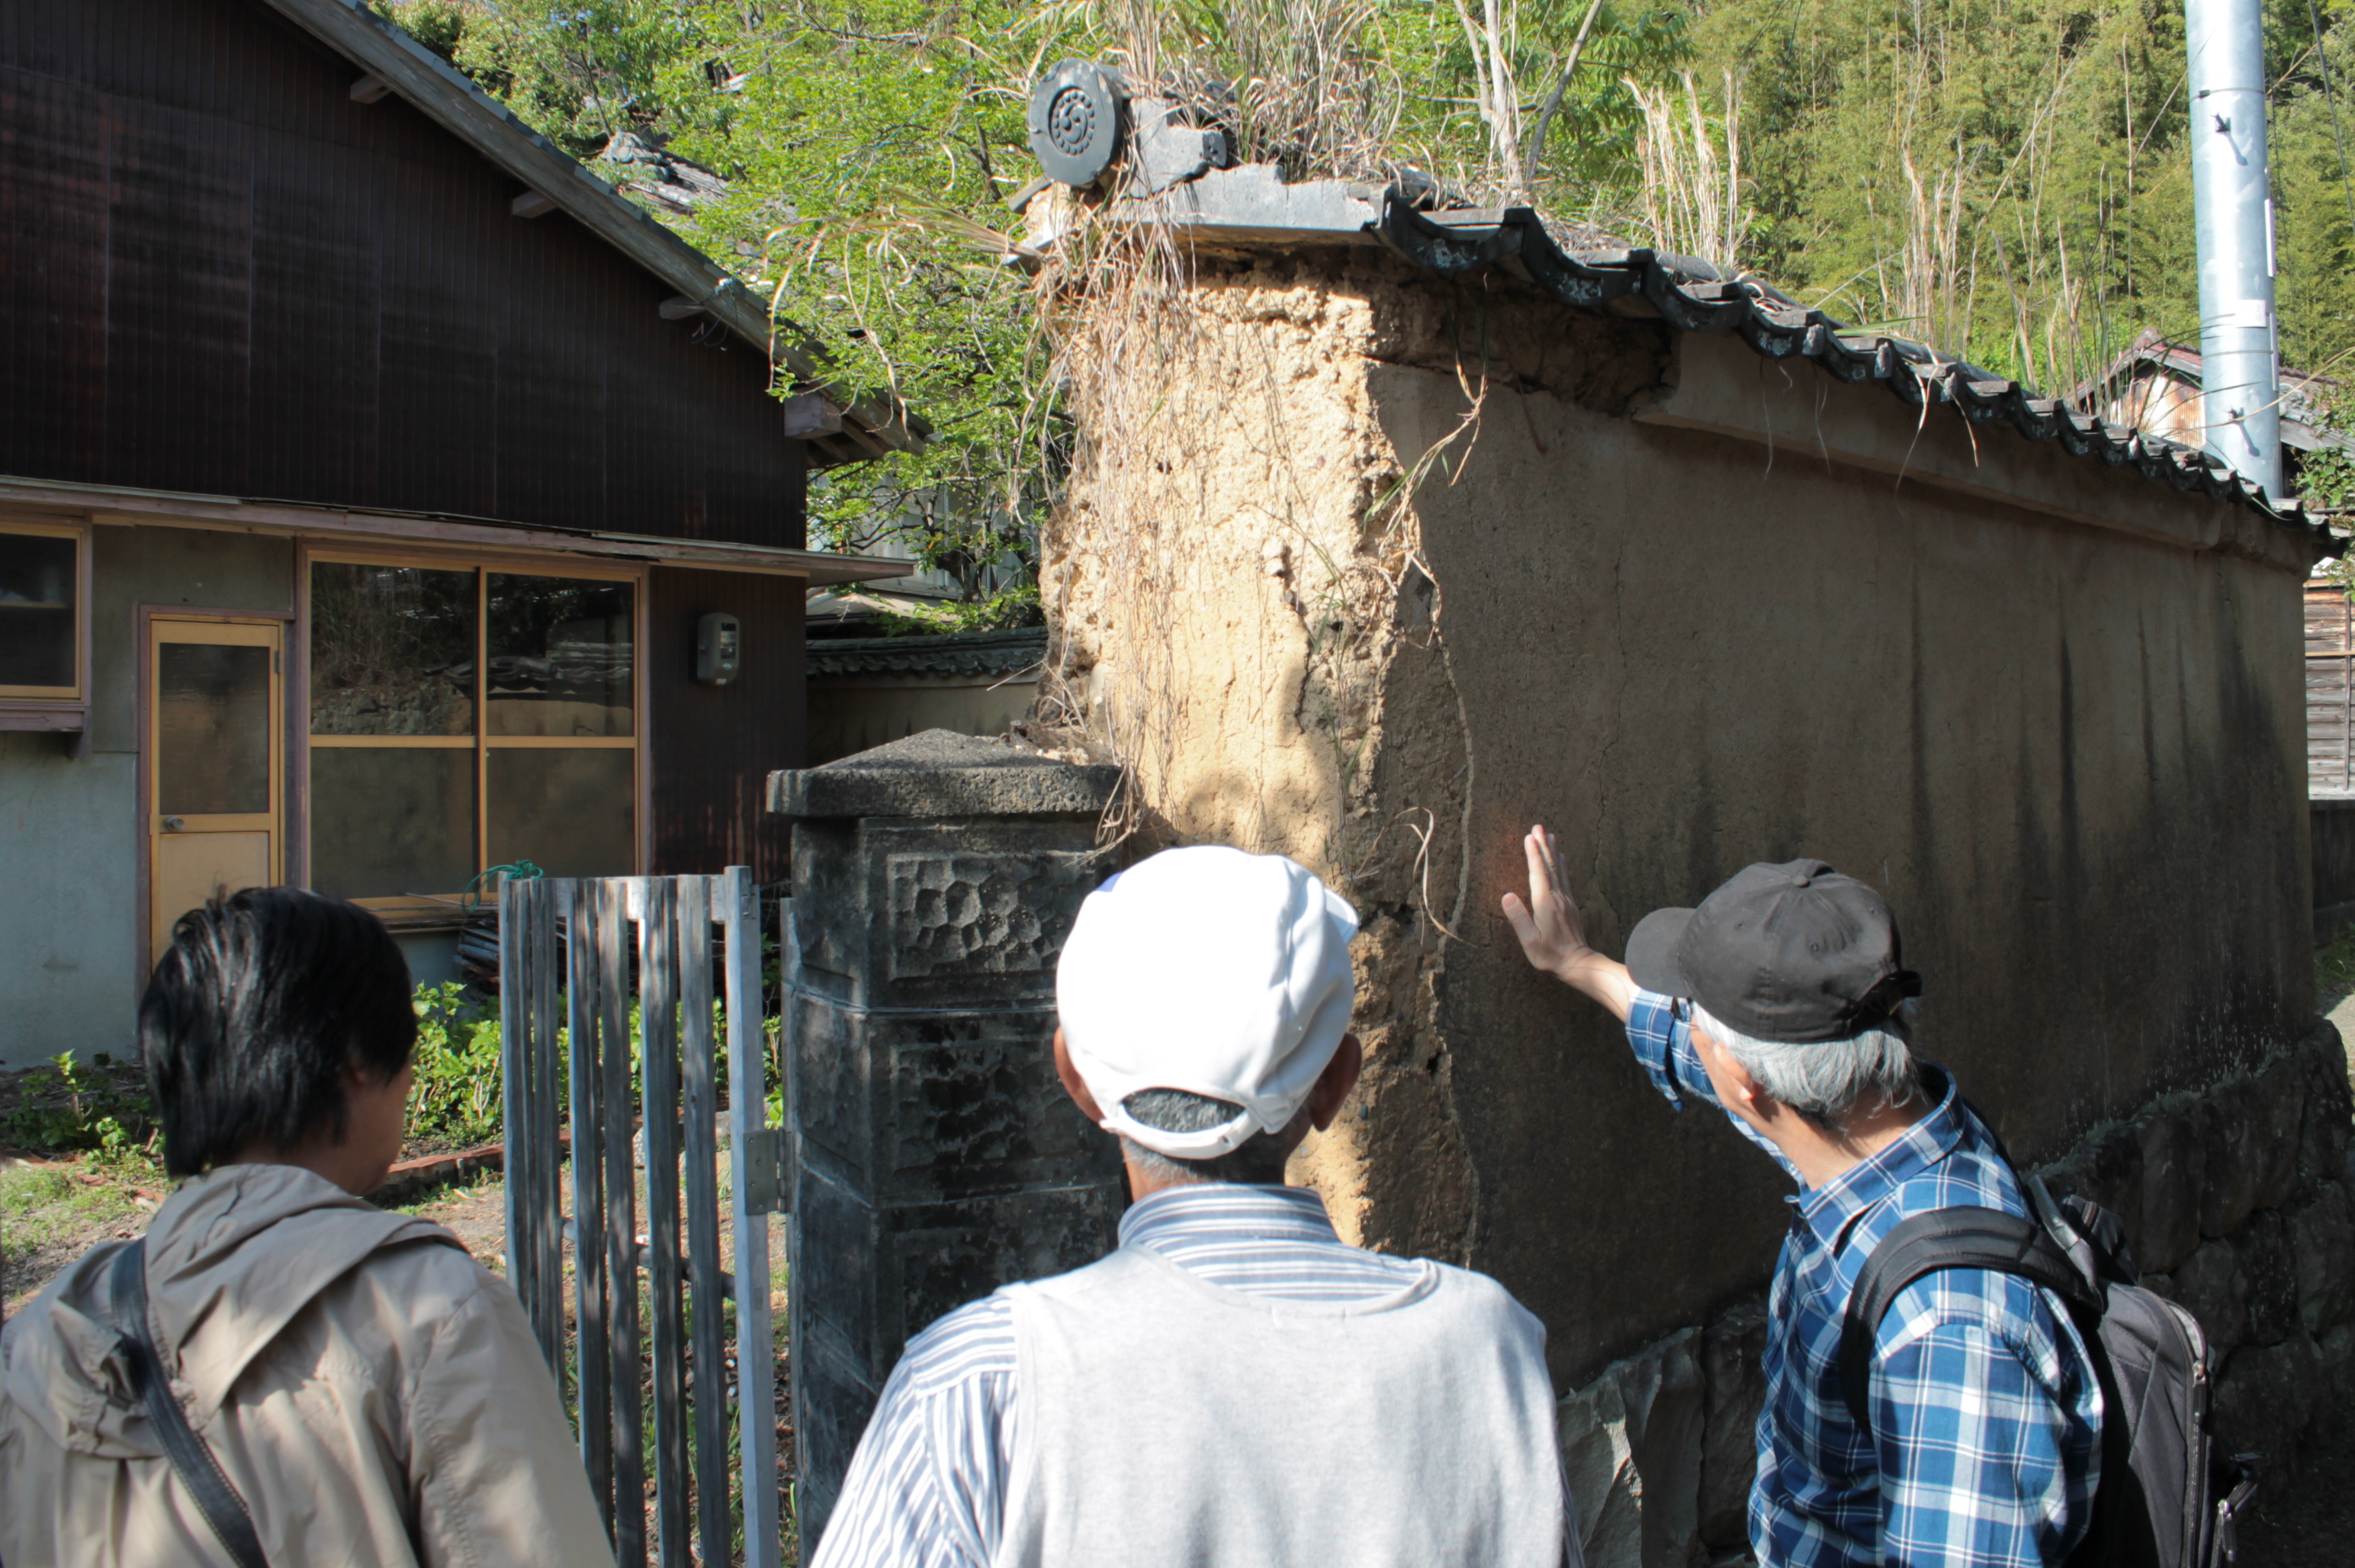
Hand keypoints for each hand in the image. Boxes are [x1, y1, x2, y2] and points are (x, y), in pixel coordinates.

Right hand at [1501, 824, 1591, 978]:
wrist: (1578, 963)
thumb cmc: (1550, 954)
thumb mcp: (1529, 940)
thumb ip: (1519, 917)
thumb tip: (1506, 896)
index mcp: (1545, 903)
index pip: (1537, 873)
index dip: (1533, 854)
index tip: (1529, 836)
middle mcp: (1557, 897)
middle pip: (1549, 866)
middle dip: (1543, 845)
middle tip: (1539, 826)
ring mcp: (1566, 900)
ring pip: (1558, 870)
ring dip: (1553, 851)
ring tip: (1550, 835)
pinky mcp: (1570, 905)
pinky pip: (1565, 879)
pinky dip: (1561, 865)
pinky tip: (1561, 858)